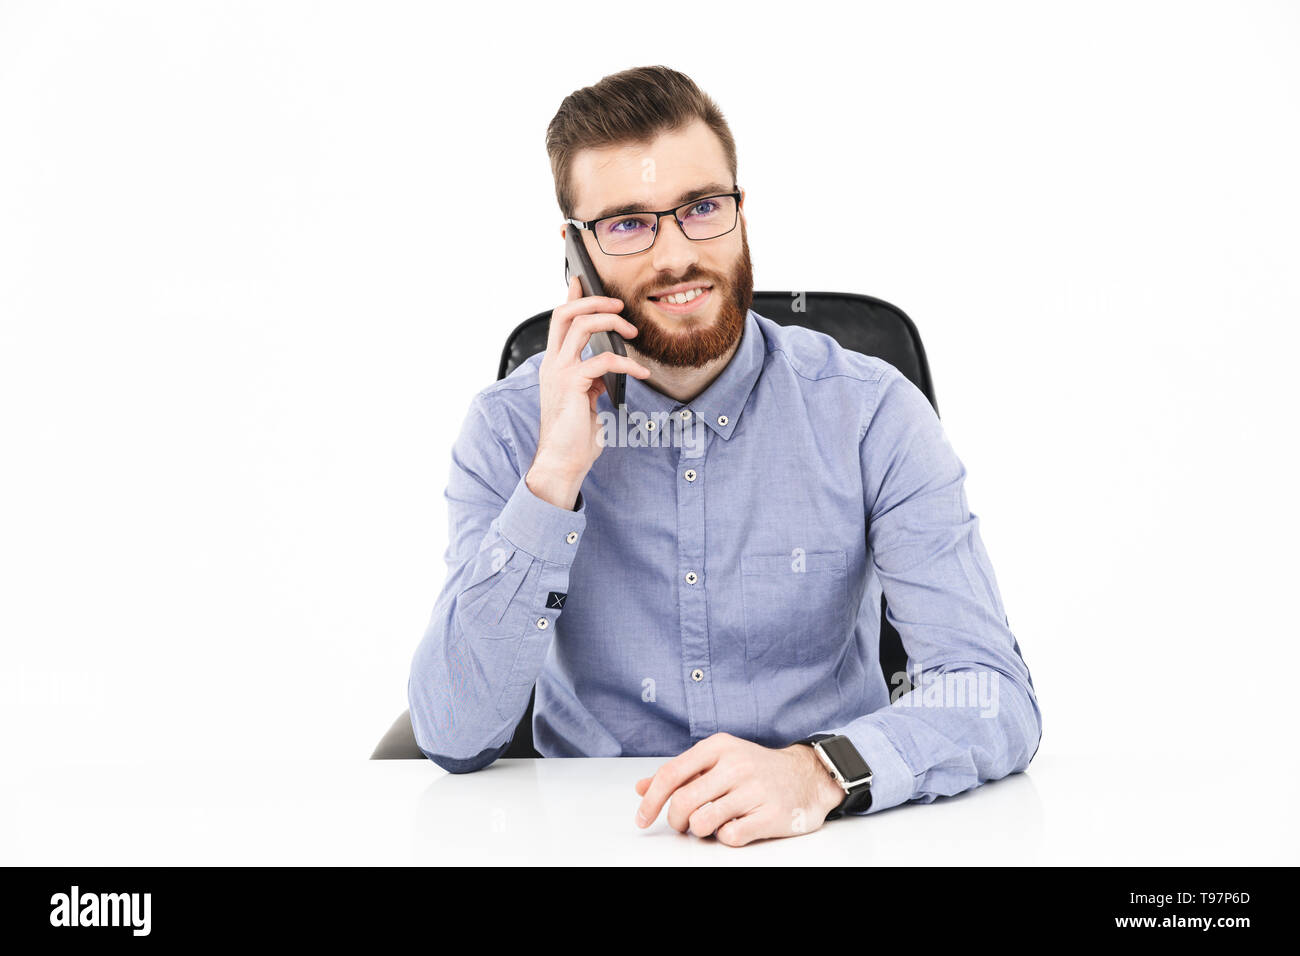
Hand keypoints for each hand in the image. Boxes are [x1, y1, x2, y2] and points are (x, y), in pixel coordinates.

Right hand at [527, 275, 650, 508]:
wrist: (562, 462)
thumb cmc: (575, 436)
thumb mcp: (586, 400)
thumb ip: (591, 379)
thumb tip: (606, 365)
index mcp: (554, 365)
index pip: (558, 321)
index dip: (570, 297)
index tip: (580, 280)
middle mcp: (552, 363)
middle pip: (566, 313)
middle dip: (594, 301)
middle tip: (619, 306)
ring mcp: (559, 371)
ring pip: (582, 325)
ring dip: (611, 322)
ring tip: (633, 333)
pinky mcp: (572, 383)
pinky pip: (603, 359)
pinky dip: (627, 362)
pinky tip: (640, 373)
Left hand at [632, 732, 846, 846]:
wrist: (808, 776)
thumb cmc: (756, 769)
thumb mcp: (718, 760)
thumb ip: (681, 773)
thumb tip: (641, 788)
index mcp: (719, 747)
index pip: (671, 774)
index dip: (651, 800)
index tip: (642, 819)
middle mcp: (736, 765)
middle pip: (683, 802)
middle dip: (675, 821)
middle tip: (682, 825)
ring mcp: (755, 790)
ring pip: (703, 822)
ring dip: (699, 830)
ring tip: (709, 825)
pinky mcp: (771, 815)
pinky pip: (729, 837)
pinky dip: (724, 838)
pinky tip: (733, 827)